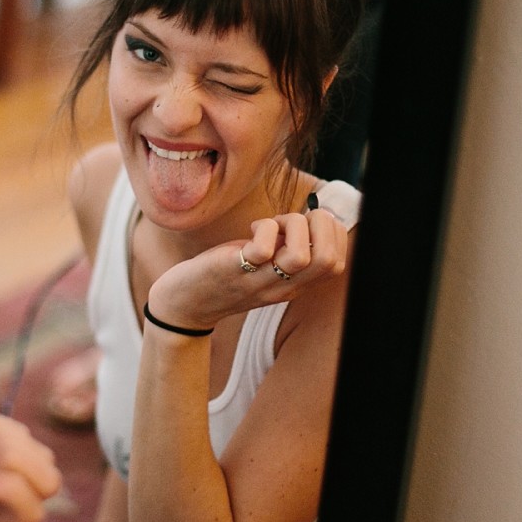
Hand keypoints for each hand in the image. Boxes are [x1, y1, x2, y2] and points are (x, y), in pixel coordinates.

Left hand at [147, 205, 348, 330]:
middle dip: (321, 227)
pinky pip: (263, 249)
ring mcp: (260, 281)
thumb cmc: (226, 274)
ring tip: (272, 225)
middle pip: (329, 261)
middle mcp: (283, 287)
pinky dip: (264, 230)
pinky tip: (251, 231)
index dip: (332, 234)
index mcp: (295, 285)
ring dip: (292, 226)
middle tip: (294, 221)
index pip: (337, 264)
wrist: (184, 304)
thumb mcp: (266, 265)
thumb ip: (288, 248)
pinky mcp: (235, 271)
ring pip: (302, 256)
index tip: (306, 224)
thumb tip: (310, 216)